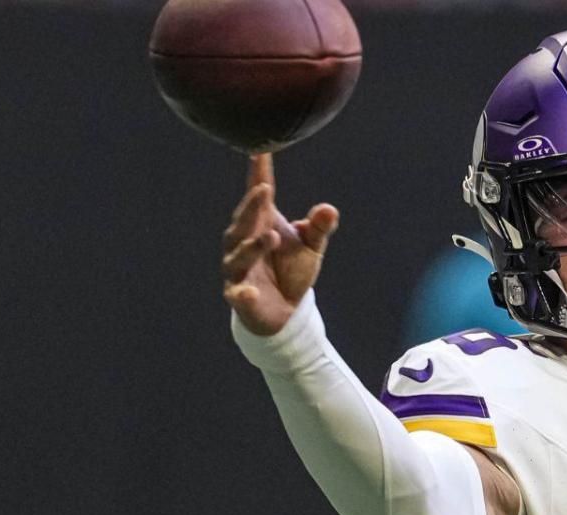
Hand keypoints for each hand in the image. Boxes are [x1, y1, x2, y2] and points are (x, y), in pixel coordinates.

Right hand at [222, 153, 338, 335]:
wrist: (284, 311)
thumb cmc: (292, 270)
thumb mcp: (311, 248)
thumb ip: (319, 229)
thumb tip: (328, 209)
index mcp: (261, 224)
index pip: (260, 196)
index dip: (259, 174)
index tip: (260, 151)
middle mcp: (242, 242)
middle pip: (244, 221)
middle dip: (252, 207)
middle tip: (264, 191)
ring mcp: (238, 269)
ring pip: (239, 254)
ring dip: (253, 246)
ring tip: (271, 237)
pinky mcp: (239, 296)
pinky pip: (238, 294)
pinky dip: (243, 293)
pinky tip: (251, 292)